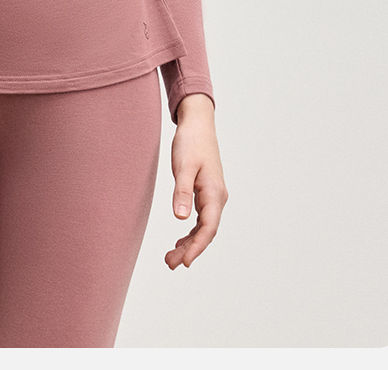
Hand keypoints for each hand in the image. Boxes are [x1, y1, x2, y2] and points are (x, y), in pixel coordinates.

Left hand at [165, 93, 227, 269]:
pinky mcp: (206, 192)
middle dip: (189, 250)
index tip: (184, 261)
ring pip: (203, 227)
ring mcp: (213, 196)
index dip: (197, 247)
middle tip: (169, 263)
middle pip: (206, 232)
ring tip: (170, 258)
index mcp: (214, 192)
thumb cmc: (191, 142)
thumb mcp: (184, 166)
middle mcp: (217, 197)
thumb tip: (180, 218)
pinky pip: (201, 219)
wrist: (198, 123)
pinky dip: (190, 232)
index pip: (208, 228)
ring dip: (189, 243)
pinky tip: (179, 240)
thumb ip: (182, 192)